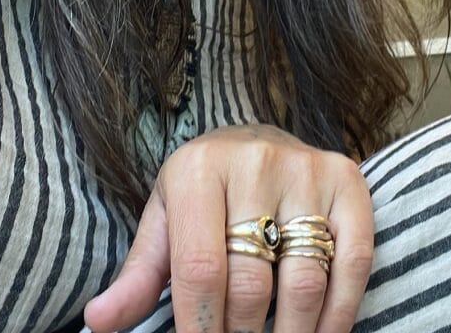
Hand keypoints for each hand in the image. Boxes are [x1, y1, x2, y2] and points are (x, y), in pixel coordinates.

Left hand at [84, 123, 373, 332]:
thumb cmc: (205, 191)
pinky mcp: (346, 178)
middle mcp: (254, 160)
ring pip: (303, 280)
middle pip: (251, 283)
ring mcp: (305, 168)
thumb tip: (98, 322)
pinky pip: (352, 261)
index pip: (200, 270)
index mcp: (198, 168)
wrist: (258, 138)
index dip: (200, 329)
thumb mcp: (166, 219)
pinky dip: (338, 314)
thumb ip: (139, 274)